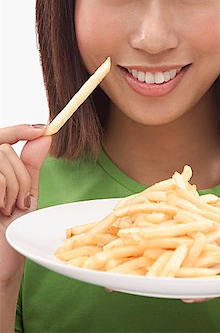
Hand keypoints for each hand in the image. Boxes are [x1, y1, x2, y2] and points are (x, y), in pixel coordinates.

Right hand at [0, 124, 50, 284]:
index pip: (1, 139)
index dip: (18, 129)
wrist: (3, 261)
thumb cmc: (13, 230)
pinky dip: (5, 192)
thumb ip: (29, 165)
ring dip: (14, 185)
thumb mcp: (25, 193)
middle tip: (22, 199)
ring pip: (1, 158)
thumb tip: (44, 135)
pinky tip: (2, 210)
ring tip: (11, 208)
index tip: (41, 129)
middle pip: (3, 148)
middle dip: (20, 172)